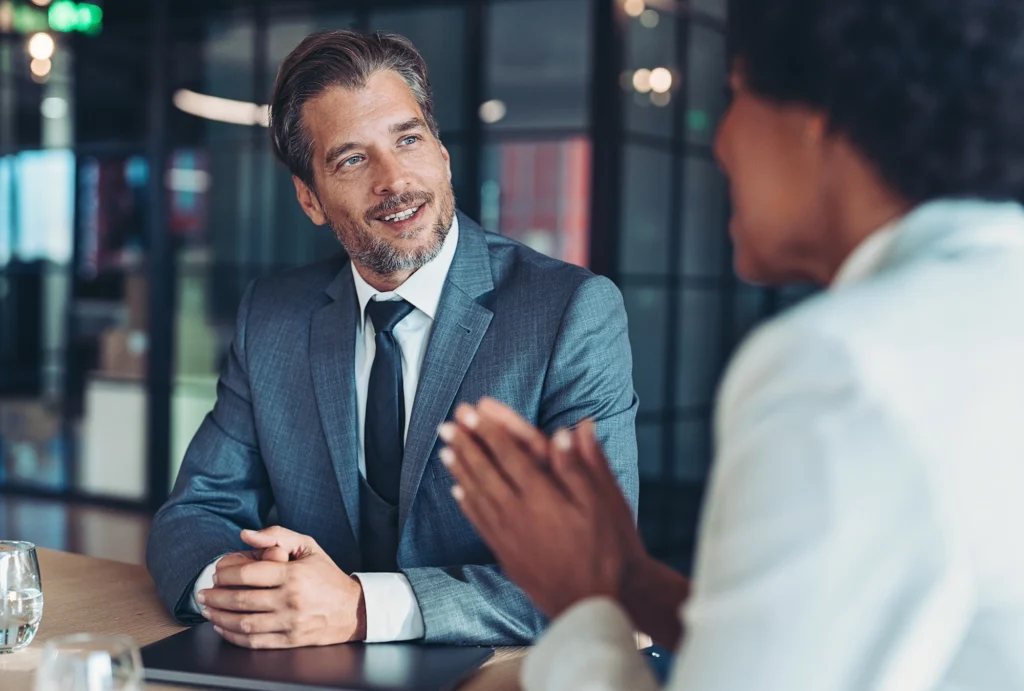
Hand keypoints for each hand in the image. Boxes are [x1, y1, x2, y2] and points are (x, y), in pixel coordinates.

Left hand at [197, 526, 366, 647]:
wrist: (352, 610)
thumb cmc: (328, 576)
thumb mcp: (309, 547)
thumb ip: (277, 535)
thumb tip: (246, 534)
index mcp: (294, 574)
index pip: (250, 574)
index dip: (226, 574)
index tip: (216, 574)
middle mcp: (291, 599)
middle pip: (242, 599)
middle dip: (216, 596)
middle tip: (203, 593)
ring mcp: (290, 623)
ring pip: (244, 622)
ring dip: (219, 617)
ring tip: (207, 610)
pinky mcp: (290, 641)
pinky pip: (254, 641)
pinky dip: (233, 636)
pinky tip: (223, 628)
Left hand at [439, 398, 646, 618]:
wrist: (594, 603)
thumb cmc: (606, 551)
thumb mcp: (604, 504)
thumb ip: (583, 466)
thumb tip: (569, 430)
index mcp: (542, 494)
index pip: (509, 454)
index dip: (489, 430)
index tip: (472, 411)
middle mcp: (518, 512)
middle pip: (485, 471)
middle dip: (466, 445)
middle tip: (447, 424)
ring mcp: (508, 535)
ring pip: (476, 494)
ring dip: (461, 470)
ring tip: (445, 451)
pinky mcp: (506, 554)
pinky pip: (479, 521)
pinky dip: (467, 503)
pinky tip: (458, 493)